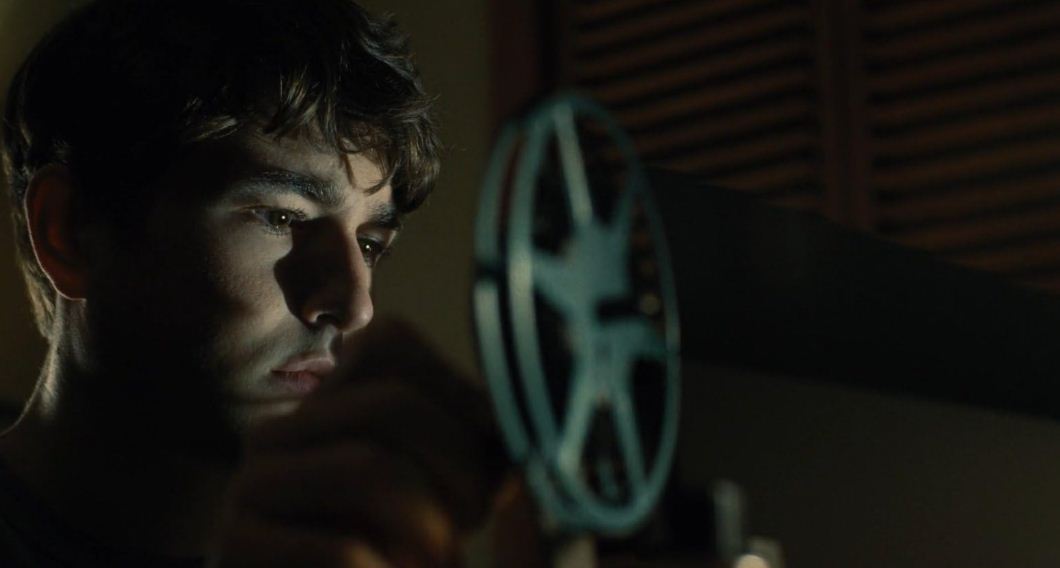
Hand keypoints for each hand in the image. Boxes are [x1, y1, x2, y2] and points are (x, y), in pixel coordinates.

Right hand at [210, 319, 507, 566]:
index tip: (500, 458)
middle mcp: (274, 432)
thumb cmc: (390, 557)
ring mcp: (247, 489)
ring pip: (367, 467)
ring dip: (431, 525)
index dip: (462, 395)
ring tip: (440, 562)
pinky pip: (342, 550)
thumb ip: (473, 450)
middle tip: (473, 524)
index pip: (390, 343)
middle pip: (389, 403)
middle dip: (458, 466)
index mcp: (320, 405)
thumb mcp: (436, 492)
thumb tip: (527, 422)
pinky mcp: (234, 547)